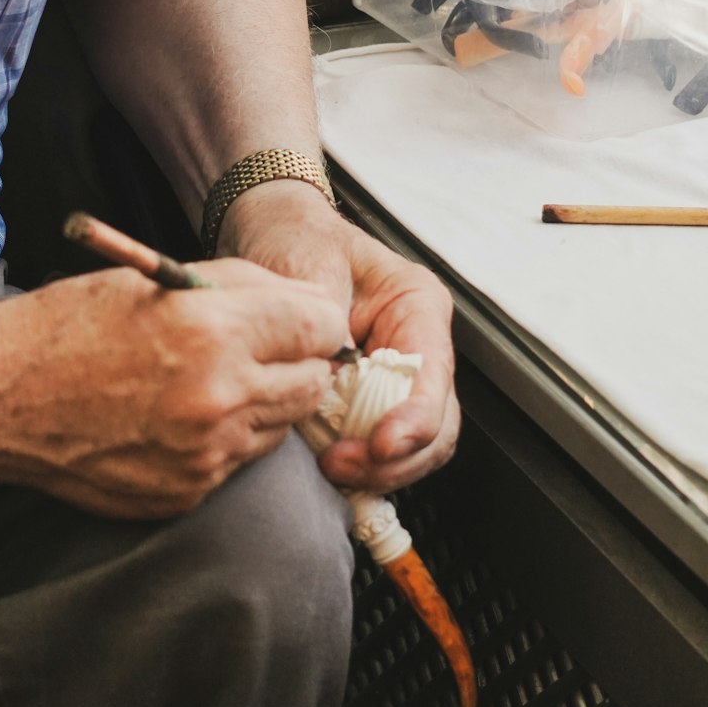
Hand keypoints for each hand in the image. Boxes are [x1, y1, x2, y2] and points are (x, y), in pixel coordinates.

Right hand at [0, 259, 351, 518]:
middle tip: (264, 348)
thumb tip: (298, 300)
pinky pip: (236, 462)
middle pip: (313, 383)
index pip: (320, 327)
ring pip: (280, 426)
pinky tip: (178, 416)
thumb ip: (239, 285)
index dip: (313, 318)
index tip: (301, 319)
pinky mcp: (185, 493)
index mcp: (213, 332)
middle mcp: (218, 399)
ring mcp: (204, 455)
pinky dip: (223, 439)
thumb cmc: (69, 326)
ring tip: (210, 380)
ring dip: (262, 402)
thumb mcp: (157, 277)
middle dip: (298, 362)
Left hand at [221, 184, 458, 495]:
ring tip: (331, 466)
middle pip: (435, 423)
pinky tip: (328, 464)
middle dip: (395, 458)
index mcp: (416, 304)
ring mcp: (396, 377)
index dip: (414, 420)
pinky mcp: (368, 400)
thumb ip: (323, 321)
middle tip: (341, 465)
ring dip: (378, 469)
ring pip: (414, 445)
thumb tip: (329, 379)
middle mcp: (417, 344)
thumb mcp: (308, 267)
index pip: (433, 374)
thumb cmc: (296, 241)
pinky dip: (361, 465)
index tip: (380, 445)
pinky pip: (379, 446)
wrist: (272, 237)